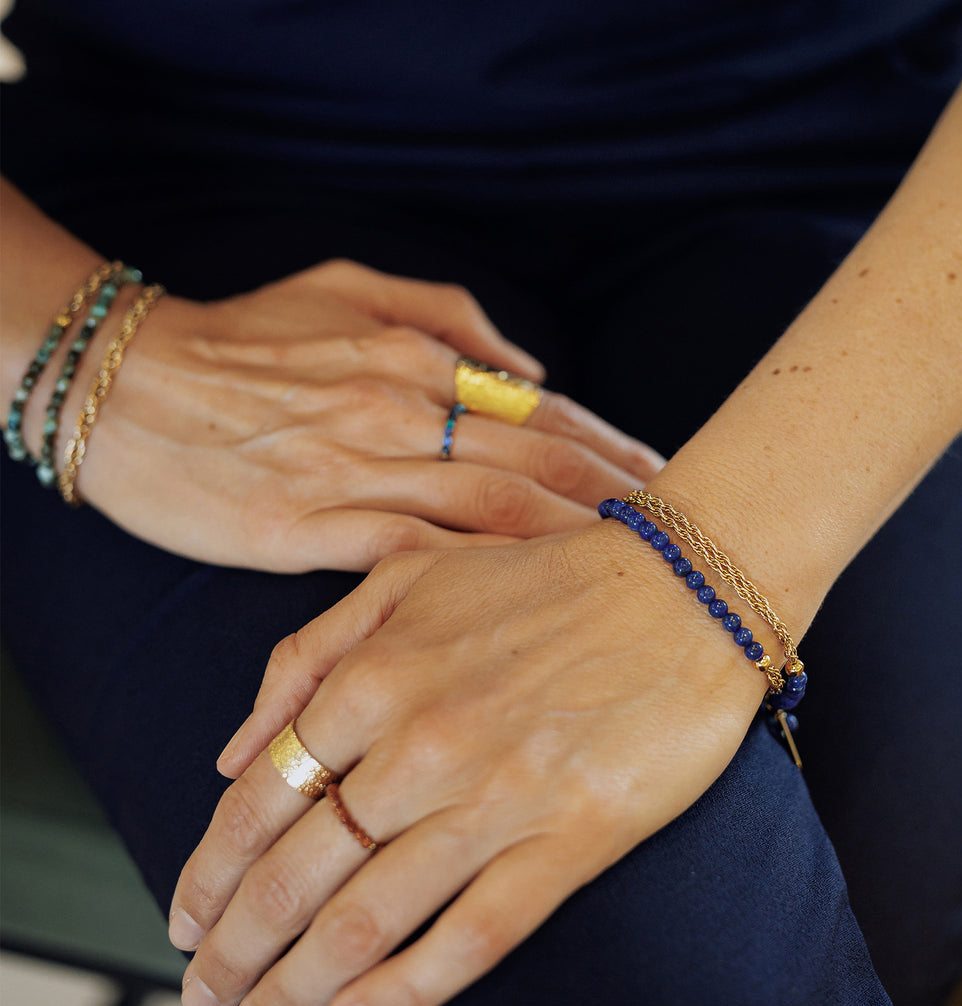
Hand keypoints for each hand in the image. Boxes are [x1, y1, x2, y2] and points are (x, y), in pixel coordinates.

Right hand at [78, 260, 662, 569]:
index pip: (540, 409)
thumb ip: (444, 313)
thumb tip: (528, 365)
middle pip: (536, 461)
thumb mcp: (343, 288)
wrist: (124, 386)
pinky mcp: (307, 531)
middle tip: (679, 534)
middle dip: (616, 499)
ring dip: (567, 541)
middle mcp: (397, 410)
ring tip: (627, 573)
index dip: (610, 447)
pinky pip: (414, 556)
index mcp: (412, 356)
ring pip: (490, 509)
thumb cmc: (240, 338)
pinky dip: (480, 576)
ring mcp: (354, 472)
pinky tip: (528, 604)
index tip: (664, 478)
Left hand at [168, 521, 781, 1005]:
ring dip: (300, 984)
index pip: (258, 804)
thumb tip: (234, 749)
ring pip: (369, 918)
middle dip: (236, 950)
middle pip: (296, 876)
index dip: (208, 876)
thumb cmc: (545, 578)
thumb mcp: (408, 577)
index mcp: (376, 678)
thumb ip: (309, 654)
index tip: (186, 924)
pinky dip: (407, 988)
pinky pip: (475, 934)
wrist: (683, 585)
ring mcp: (499, 795)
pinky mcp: (573, 837)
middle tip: (206, 997)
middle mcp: (422, 743)